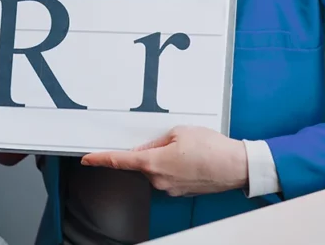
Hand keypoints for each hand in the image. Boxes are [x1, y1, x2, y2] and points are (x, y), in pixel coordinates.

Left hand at [80, 126, 247, 196]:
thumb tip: (146, 149)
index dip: (101, 159)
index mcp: (153, 163)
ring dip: (166, 158)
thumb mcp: (178, 133)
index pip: (119, 161)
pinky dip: (176, 166)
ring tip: (189, 150)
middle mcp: (159, 180)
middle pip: (143, 162)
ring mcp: (170, 188)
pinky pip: (169, 175)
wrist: (235, 167)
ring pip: (157, 168)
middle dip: (153, 150)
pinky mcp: (180, 192)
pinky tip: (192, 159)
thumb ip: (156, 141)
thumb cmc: (212, 149)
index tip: (88, 159)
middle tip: (175, 141)